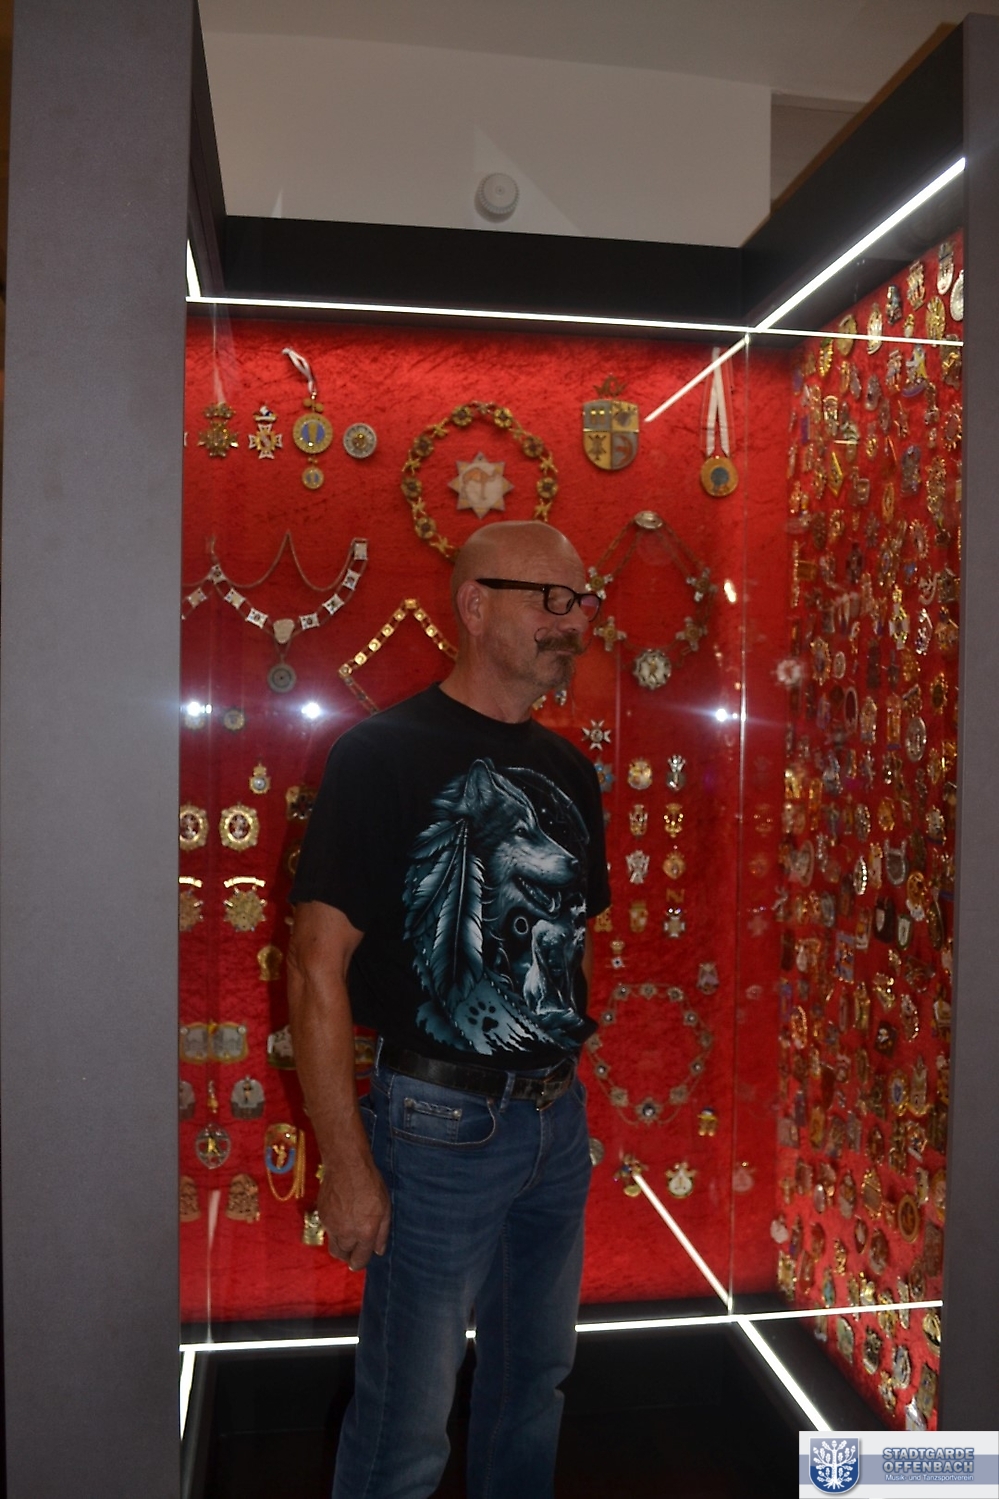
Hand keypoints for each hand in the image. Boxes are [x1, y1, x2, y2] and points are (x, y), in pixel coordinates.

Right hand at [318, 1151, 390, 1270]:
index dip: (360, 1262)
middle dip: (349, 1256)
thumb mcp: (385, 1207)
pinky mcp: (322, 1216)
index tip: (360, 1261)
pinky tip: (341, 1216)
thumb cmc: (370, 1184)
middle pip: (343, 1256)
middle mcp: (346, 1234)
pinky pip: (327, 1231)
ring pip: (333, 1246)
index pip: (359, 1260)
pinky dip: (333, 1230)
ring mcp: (331, 1226)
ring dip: (340, 1245)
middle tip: (355, 1248)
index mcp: (365, 1233)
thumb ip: (382, 1232)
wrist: (346, 1166)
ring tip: (348, 1234)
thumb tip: (379, 1251)